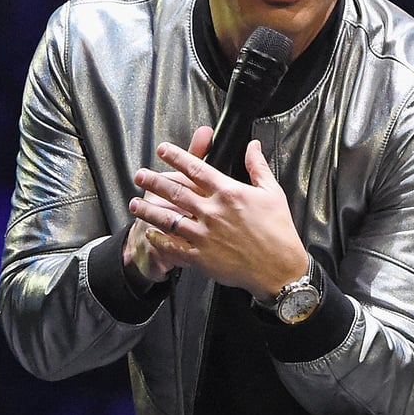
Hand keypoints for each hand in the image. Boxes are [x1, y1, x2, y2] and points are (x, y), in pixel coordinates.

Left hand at [128, 135, 307, 297]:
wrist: (278, 268)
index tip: (162, 150)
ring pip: (168, 218)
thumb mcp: (272, 193)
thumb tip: (253, 146)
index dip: (176, 157)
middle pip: (174, 191)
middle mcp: (212, 211)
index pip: (196, 169)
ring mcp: (204, 235)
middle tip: (139, 175)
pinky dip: (160, 240)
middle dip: (153, 182)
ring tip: (134, 204)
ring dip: (148, 210)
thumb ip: (258, 167)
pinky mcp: (201, 257)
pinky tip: (150, 234)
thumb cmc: (278, 231)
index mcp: (228, 192)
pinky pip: (173, 246)